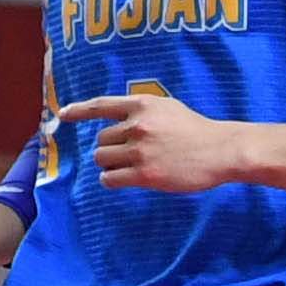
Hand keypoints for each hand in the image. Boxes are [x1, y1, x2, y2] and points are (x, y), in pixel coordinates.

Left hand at [55, 85, 247, 192]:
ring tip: (128, 167)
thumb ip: (142, 111)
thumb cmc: (196, 130)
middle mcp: (136, 125)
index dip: (79, 111)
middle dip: (110, 148)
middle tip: (128, 155)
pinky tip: (119, 180)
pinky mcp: (145, 174)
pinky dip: (110, 180)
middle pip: (101, 140)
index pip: (100, 106)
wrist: (221, 150)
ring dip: (110, 165)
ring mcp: (140, 150)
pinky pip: (110, 178)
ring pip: (102, 158)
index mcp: (141, 106)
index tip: (63, 115)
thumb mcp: (167, 108)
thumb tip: (117, 120)